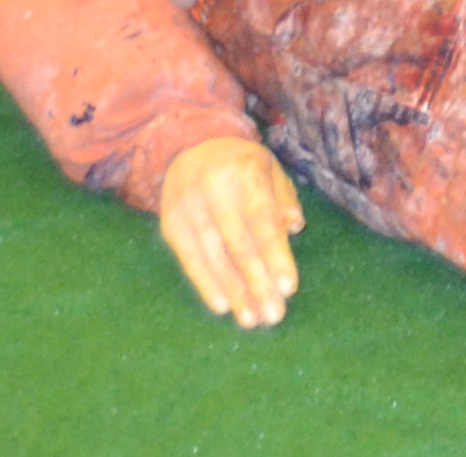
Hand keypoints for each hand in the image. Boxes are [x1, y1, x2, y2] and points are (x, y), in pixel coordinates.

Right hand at [159, 137, 304, 329]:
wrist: (189, 146)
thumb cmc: (242, 165)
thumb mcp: (269, 169)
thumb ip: (283, 197)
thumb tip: (295, 228)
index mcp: (245, 172)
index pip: (263, 221)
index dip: (276, 255)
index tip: (289, 288)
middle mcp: (213, 190)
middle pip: (239, 246)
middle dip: (258, 284)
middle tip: (274, 316)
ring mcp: (188, 207)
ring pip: (213, 258)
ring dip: (234, 293)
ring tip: (252, 320)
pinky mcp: (170, 224)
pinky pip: (190, 260)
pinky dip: (207, 284)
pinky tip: (223, 306)